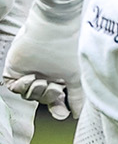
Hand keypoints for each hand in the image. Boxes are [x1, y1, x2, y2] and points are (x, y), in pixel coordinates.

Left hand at [3, 0, 81, 119]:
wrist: (54, 29)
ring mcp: (30, 72)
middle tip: (54, 87)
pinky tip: (30, 77)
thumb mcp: (77, 77)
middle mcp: (46, 75)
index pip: (58, 100)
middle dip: (48, 97)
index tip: (63, 114)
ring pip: (29, 95)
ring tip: (43, 80)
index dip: (59, 108)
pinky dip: (21, 87)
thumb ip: (77, 98)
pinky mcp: (15, 68)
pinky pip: (13, 88)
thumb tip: (78, 115)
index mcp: (61, 78)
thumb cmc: (70, 50)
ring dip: (36, 92)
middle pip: (43, 99)